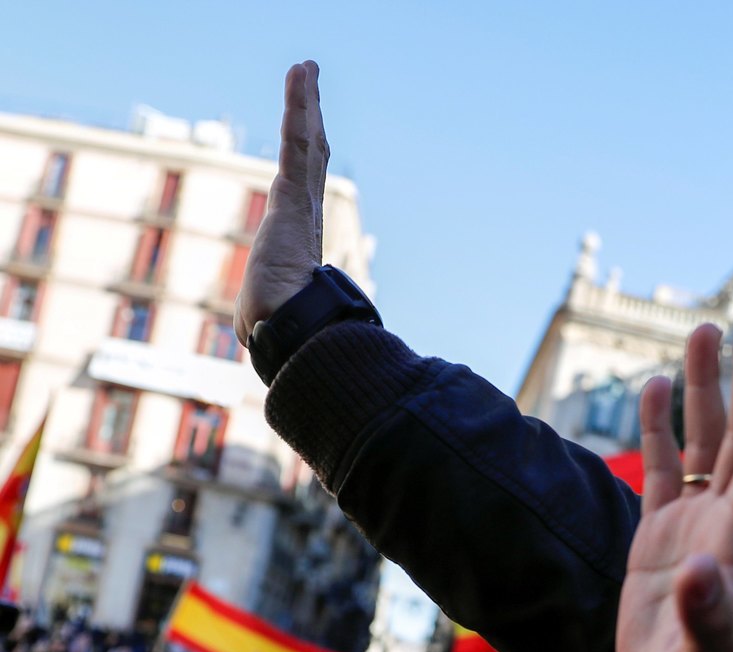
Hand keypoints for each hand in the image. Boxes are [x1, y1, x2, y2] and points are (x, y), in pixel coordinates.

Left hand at [235, 60, 328, 346]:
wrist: (290, 330)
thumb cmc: (278, 331)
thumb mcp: (263, 316)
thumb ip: (263, 316)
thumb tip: (262, 344)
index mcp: (298, 237)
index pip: (303, 187)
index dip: (308, 157)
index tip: (312, 134)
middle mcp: (306, 215)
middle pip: (311, 157)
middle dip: (311, 119)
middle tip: (310, 85)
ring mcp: (302, 203)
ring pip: (305, 142)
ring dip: (306, 103)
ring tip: (306, 68)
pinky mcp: (294, 194)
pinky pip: (297, 140)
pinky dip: (300, 105)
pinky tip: (302, 75)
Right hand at [615, 309, 732, 651]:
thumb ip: (701, 622)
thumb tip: (695, 572)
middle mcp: (726, 523)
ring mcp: (695, 527)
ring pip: (706, 444)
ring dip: (709, 389)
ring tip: (707, 326)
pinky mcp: (662, 540)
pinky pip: (666, 471)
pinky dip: (663, 429)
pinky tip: (658, 385)